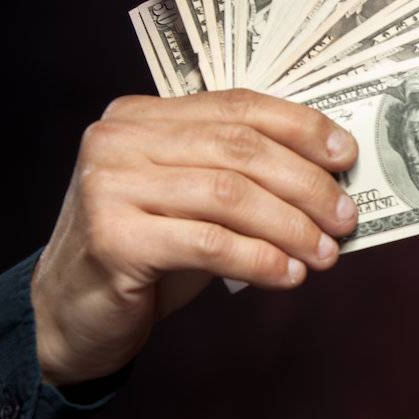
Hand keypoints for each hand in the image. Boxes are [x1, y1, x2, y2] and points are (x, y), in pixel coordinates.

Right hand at [31, 89, 359, 387]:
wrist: (72, 311)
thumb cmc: (149, 250)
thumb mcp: (193, 199)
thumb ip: (241, 175)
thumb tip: (331, 178)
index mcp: (142, 116)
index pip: (237, 106)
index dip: (301, 127)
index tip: (346, 156)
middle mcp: (119, 141)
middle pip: (239, 149)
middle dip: (306, 184)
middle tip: (345, 217)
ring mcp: (109, 187)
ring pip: (229, 195)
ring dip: (291, 227)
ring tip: (326, 254)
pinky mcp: (111, 239)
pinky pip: (208, 243)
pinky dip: (260, 259)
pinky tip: (288, 275)